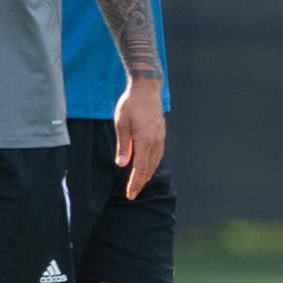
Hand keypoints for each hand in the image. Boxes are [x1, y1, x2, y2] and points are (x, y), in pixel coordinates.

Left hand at [113, 77, 164, 199]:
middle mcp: (155, 141)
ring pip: (155, 163)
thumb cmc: (131, 104)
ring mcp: (160, 138)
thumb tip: (122, 164)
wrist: (146, 88)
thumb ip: (123, 145)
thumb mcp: (121, 123)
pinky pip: (158, 155)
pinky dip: (152, 165)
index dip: (135, 183)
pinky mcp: (161, 134)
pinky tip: (147, 168)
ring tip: (138, 184)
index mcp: (145, 140)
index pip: (140, 168)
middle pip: (149, 169)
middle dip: (140, 183)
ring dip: (147, 175)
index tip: (130, 194)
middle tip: (132, 194)